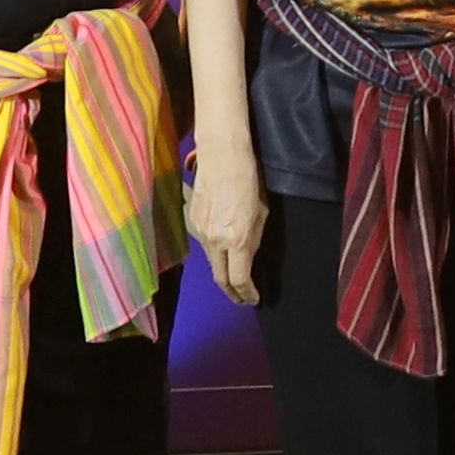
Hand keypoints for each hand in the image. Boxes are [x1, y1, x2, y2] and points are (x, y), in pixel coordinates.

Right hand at [187, 147, 267, 307]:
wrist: (222, 156)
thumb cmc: (249, 179)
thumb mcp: (261, 213)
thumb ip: (254, 239)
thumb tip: (249, 256)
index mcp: (237, 238)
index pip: (239, 279)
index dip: (247, 293)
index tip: (254, 298)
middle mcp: (215, 240)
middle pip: (220, 279)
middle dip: (232, 292)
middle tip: (242, 297)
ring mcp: (201, 231)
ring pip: (212, 262)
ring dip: (223, 271)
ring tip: (234, 275)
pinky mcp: (193, 222)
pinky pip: (205, 244)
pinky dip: (215, 251)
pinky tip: (223, 248)